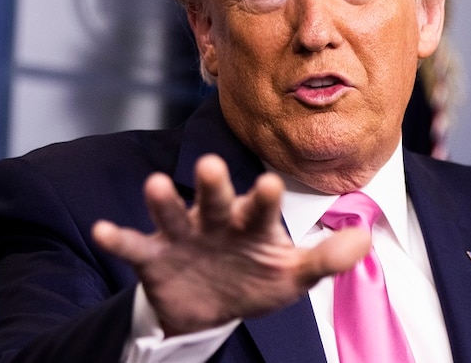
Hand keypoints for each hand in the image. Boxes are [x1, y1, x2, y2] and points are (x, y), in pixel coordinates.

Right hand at [92, 154, 369, 335]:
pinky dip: (119, 238)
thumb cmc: (253, 280)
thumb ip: (325, 259)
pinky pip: (134, 245)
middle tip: (212, 164)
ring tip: (155, 185)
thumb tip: (367, 239)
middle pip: (215, 199)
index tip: (272, 182)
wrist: (209, 306)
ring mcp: (182, 236)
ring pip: (172, 214)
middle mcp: (215, 221)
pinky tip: (104, 230)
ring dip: (163, 201)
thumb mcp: (291, 276)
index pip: (260, 207)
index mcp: (250, 223)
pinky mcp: (154, 256)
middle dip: (213, 184)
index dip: (264, 197)